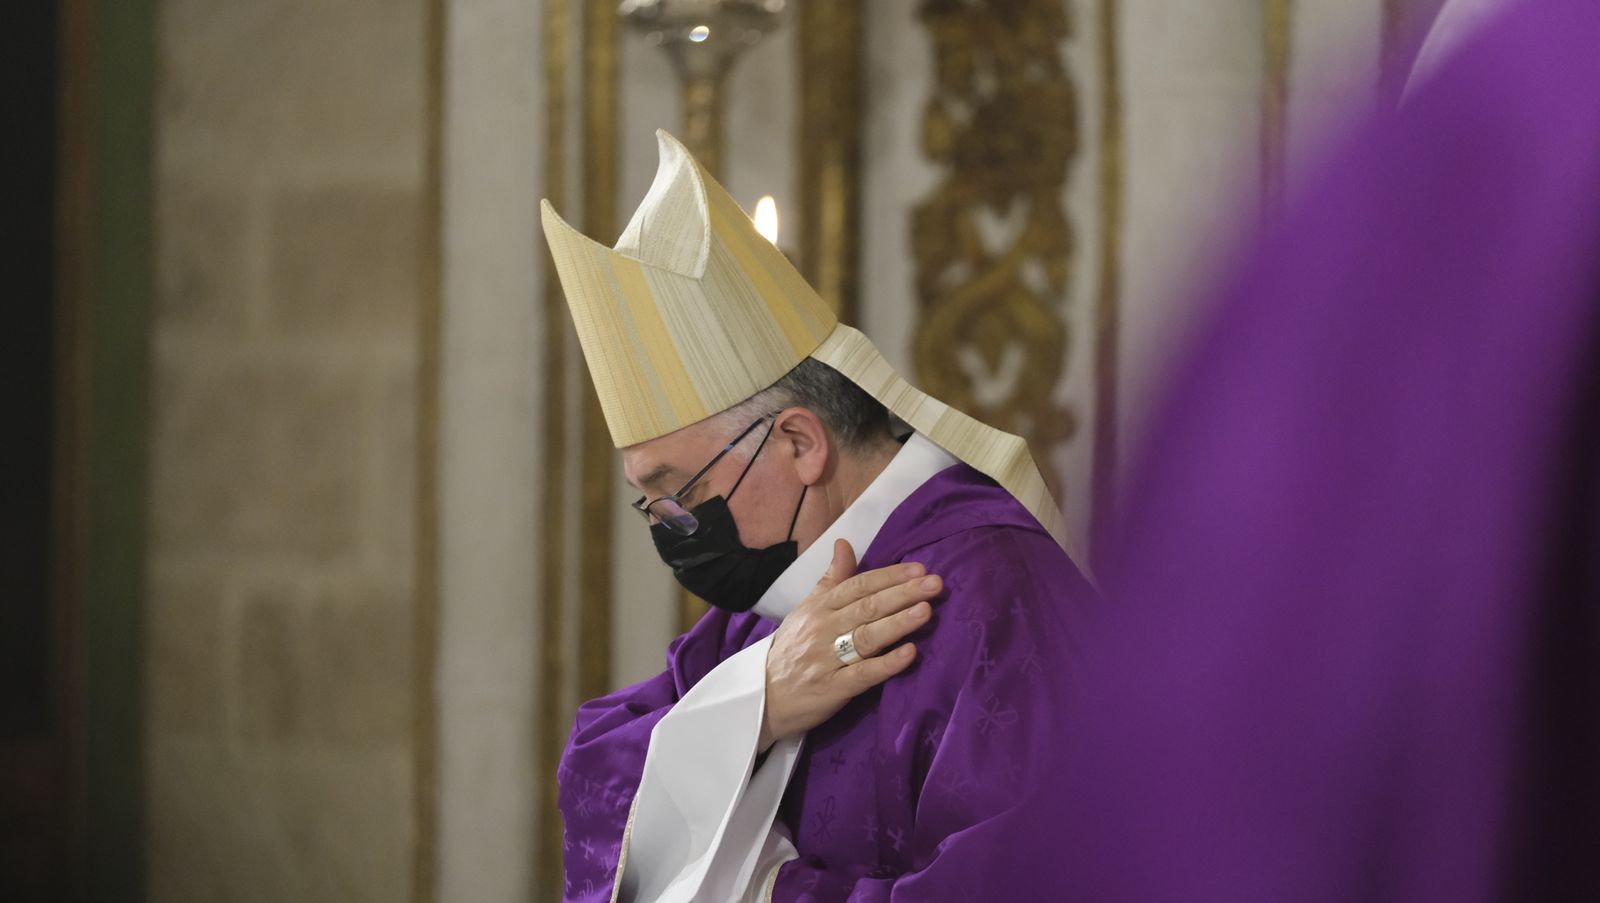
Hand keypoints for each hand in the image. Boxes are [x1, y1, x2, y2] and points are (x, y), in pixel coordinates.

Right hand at [759, 539, 941, 750]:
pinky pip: (862, 675)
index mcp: (819, 608)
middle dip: (903, 594)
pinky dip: (886, 664)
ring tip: (926, 611)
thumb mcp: (806, 609)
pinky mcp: (832, 690)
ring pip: (866, 637)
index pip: (857, 586)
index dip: (889, 576)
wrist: (761, 696)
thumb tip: (844, 543)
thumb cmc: (791, 650)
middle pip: (867, 608)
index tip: (919, 568)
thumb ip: (831, 579)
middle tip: (935, 584)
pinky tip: (909, 654)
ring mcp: (827, 660)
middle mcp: (823, 630)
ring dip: (898, 623)